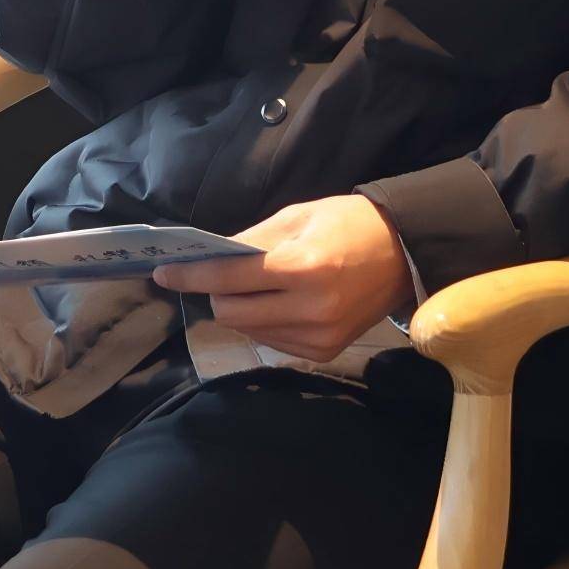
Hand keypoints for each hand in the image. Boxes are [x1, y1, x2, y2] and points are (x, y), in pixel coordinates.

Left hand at [155, 195, 409, 360]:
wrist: (404, 253)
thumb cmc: (348, 224)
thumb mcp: (297, 217)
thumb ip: (251, 242)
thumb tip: (208, 258)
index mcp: (303, 267)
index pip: (229, 278)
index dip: (190, 275)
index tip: (164, 273)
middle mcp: (310, 309)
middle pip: (231, 313)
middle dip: (216, 292)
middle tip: (222, 275)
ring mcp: (318, 336)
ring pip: (248, 330)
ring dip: (239, 309)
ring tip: (258, 287)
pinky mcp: (324, 351)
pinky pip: (271, 341)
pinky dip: (263, 323)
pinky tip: (279, 303)